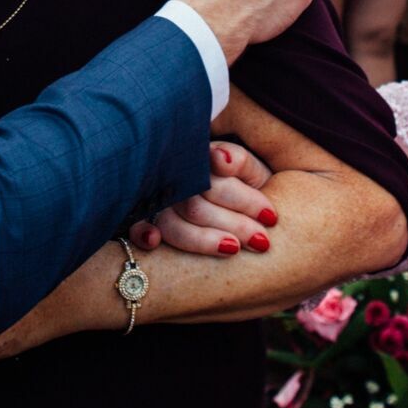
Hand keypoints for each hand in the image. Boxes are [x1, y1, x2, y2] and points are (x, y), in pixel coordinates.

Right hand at [132, 142, 276, 253]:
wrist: (243, 207)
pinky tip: (154, 241)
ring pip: (173, 223)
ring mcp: (159, 199)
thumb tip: (219, 159)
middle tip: (262, 242)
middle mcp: (178, 177)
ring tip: (233, 249)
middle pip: (197, 206)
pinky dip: (143, 233)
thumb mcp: (251, 171)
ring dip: (203, 240)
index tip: (271, 217)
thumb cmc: (247, 186)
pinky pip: (136, 226)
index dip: (245, 201)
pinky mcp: (146, 220)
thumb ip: (239, 161)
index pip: (218, 182)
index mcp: (202, 158)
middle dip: (234, 225)